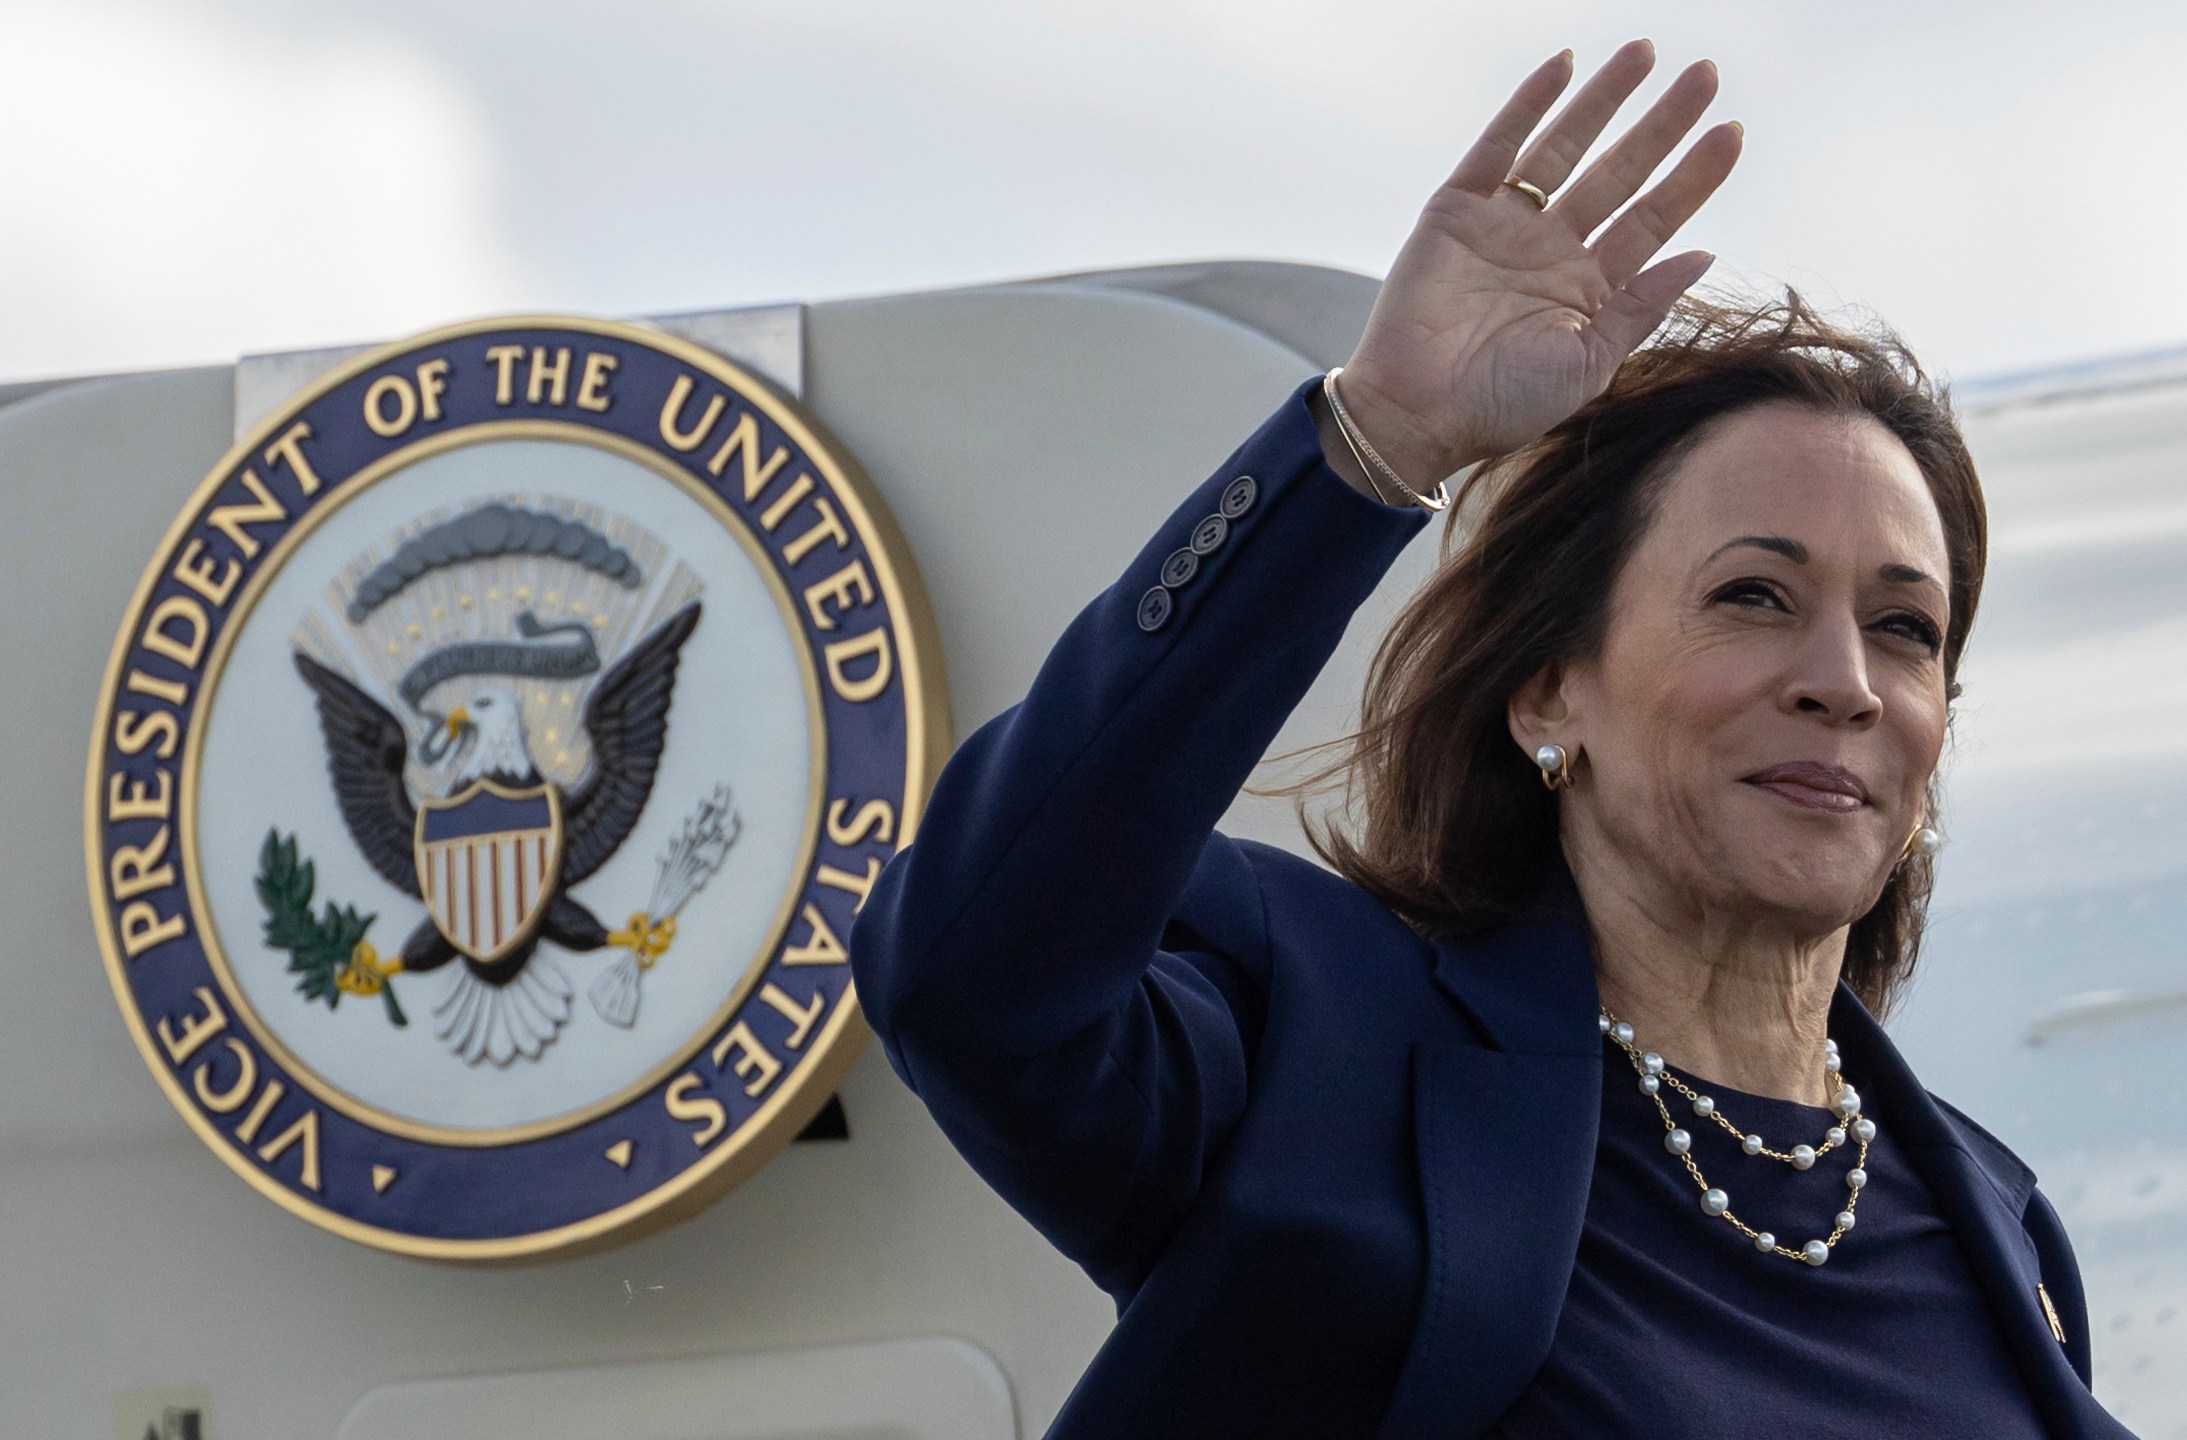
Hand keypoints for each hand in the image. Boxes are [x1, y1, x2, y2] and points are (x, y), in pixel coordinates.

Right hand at [1335, 41, 1741, 484]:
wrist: (1416, 415)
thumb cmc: (1501, 407)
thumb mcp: (1587, 363)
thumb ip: (1641, 307)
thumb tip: (1704, 254)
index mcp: (1589, 287)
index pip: (1652, 217)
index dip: (1693, 176)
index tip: (1732, 133)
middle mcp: (1552, 248)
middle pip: (1620, 171)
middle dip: (1663, 124)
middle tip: (1707, 75)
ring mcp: (1504, 225)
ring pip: (1565, 147)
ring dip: (1604, 100)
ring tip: (1644, 54)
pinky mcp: (1455, 211)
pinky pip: (1498, 147)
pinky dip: (1528, 106)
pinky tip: (1563, 68)